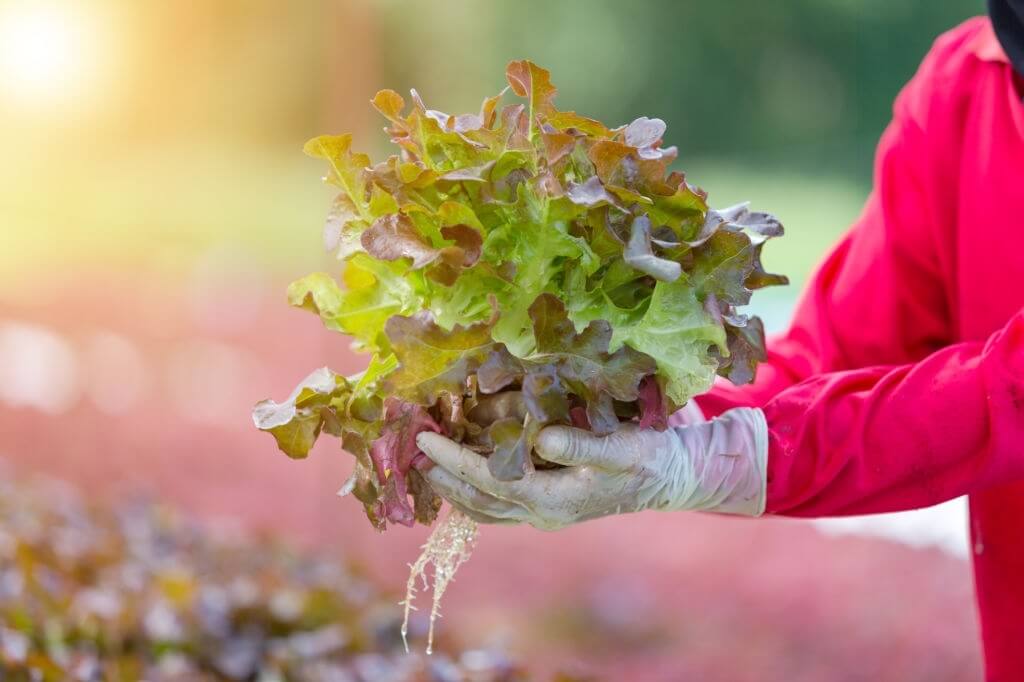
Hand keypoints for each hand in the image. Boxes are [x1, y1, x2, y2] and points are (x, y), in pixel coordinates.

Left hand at [415, 406, 767, 530]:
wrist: (672, 477)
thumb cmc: (648, 458)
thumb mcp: (622, 447)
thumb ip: (582, 446)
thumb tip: (542, 440)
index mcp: (553, 500)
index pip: (489, 481)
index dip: (454, 460)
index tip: (426, 439)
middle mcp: (542, 513)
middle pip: (478, 499)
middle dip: (443, 476)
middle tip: (412, 450)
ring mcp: (544, 514)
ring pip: (486, 507)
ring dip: (454, 488)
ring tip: (427, 466)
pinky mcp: (549, 505)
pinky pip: (500, 504)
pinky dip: (475, 492)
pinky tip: (463, 477)